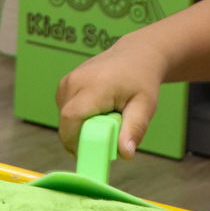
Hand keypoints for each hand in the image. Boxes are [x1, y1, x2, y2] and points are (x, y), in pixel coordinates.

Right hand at [56, 35, 167, 159]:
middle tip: (104, 140)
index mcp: (95, 86)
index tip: (86, 155)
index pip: (71, 117)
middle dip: (80, 136)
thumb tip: (125, 154)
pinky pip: (65, 108)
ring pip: (64, 116)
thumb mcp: (145, 106)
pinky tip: (95, 112)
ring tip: (103, 122)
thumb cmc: (141, 81)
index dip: (73, 140)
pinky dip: (77, 117)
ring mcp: (67, 81)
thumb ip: (134, 129)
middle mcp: (75, 81)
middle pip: (66, 120)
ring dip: (79, 126)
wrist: (135, 55)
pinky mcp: (64, 83)